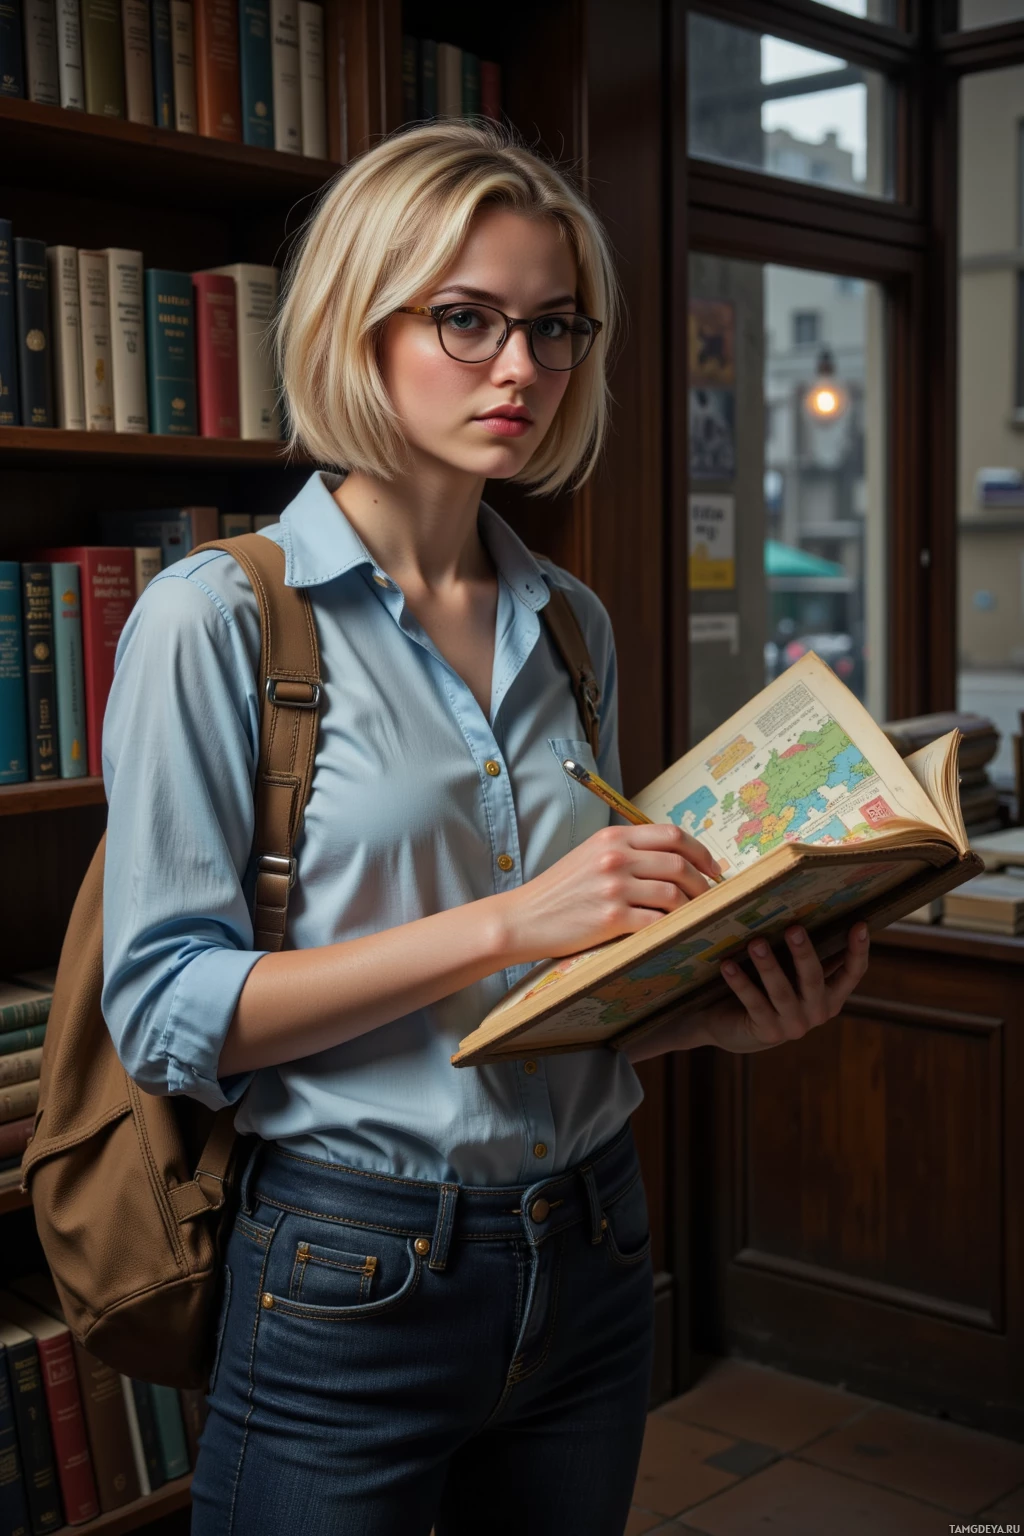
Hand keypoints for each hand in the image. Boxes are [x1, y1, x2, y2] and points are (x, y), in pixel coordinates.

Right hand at [498, 823, 721, 967]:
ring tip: (695, 915)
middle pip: (678, 863)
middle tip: (711, 896)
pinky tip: (673, 930)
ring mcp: (614, 887)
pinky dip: (672, 925)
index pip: (672, 835)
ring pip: (673, 893)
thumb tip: (672, 859)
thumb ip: (627, 851)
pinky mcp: (611, 918)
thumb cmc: (559, 890)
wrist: (524, 918)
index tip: (713, 867)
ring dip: (692, 906)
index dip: (701, 851)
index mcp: (613, 837)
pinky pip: (657, 921)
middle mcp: (615, 857)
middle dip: (703, 882)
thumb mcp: (590, 855)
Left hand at [696, 923, 870, 1053]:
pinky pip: (754, 1003)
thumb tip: (811, 909)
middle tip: (793, 928)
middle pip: (813, 978)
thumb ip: (806, 953)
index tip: (860, 924)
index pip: (852, 973)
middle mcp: (817, 1011)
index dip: (858, 950)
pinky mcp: (767, 1031)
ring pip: (781, 991)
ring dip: (768, 966)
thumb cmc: (768, 989)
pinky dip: (741, 983)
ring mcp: (794, 1024)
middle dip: (803, 953)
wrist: (736, 1028)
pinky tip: (728, 965)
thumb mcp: (793, 974)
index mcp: (831, 995)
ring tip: (755, 943)